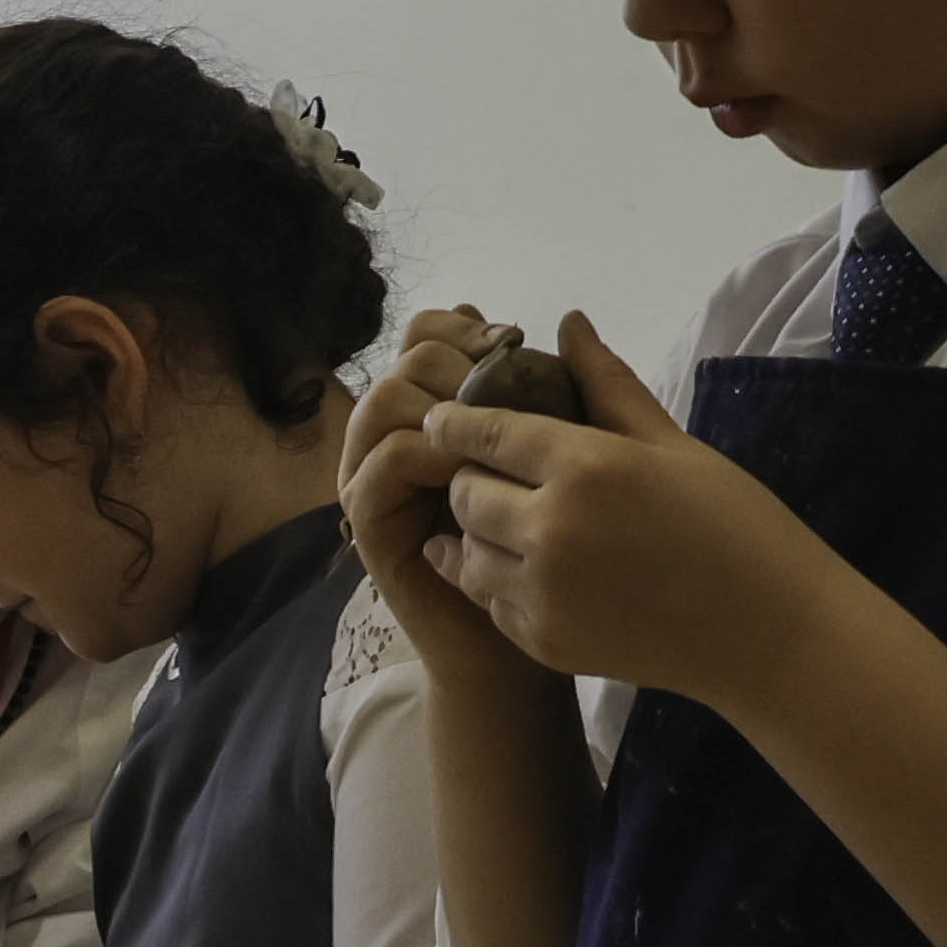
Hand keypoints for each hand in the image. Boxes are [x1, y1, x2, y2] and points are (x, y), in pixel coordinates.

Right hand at [338, 308, 552, 702]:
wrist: (545, 626)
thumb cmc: (563, 544)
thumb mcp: (573, 451)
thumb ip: (566, 389)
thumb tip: (567, 320)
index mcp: (440, 409)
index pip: (424, 334)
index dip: (461, 326)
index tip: (515, 344)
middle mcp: (399, 434)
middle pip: (402, 360)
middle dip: (454, 364)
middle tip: (504, 391)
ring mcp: (378, 478)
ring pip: (381, 404)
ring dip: (437, 407)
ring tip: (487, 434)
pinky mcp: (373, 524)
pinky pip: (380, 466)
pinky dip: (423, 456)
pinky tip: (470, 472)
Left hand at [413, 315, 836, 699]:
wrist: (770, 633)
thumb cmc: (736, 526)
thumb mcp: (675, 446)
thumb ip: (609, 385)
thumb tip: (569, 322)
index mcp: (586, 467)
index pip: (483, 432)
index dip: (454, 422)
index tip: (445, 419)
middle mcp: (550, 528)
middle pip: (464, 492)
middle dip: (472, 478)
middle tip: (500, 476)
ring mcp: (542, 592)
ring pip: (465, 550)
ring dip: (480, 533)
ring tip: (519, 525)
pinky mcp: (542, 641)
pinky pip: (488, 600)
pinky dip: (500, 583)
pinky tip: (538, 571)